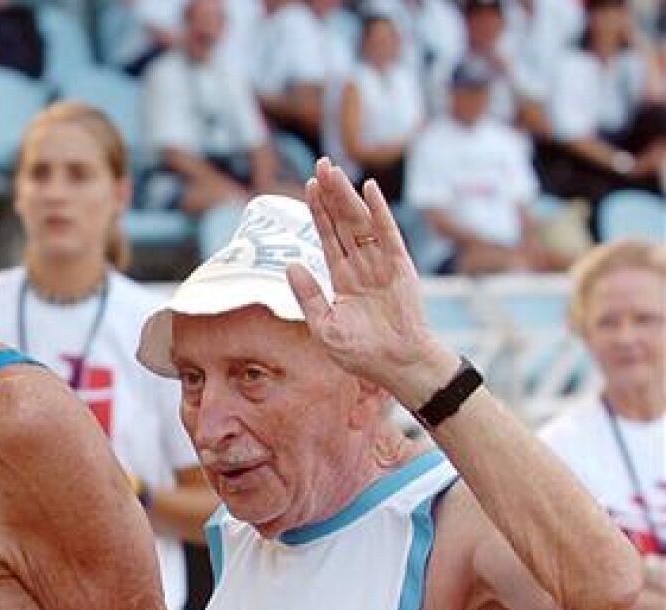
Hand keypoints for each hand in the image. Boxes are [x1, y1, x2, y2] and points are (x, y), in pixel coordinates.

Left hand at [286, 158, 455, 409]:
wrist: (396, 364)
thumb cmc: (361, 352)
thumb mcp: (324, 326)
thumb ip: (308, 296)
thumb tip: (291, 265)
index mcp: (342, 278)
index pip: (327, 237)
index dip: (318, 212)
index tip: (309, 185)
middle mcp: (361, 265)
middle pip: (342, 222)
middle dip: (331, 194)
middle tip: (321, 164)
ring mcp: (381, 263)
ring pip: (360, 222)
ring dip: (347, 196)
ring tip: (333, 171)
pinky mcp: (399, 266)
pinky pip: (387, 233)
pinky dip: (378, 211)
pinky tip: (369, 189)